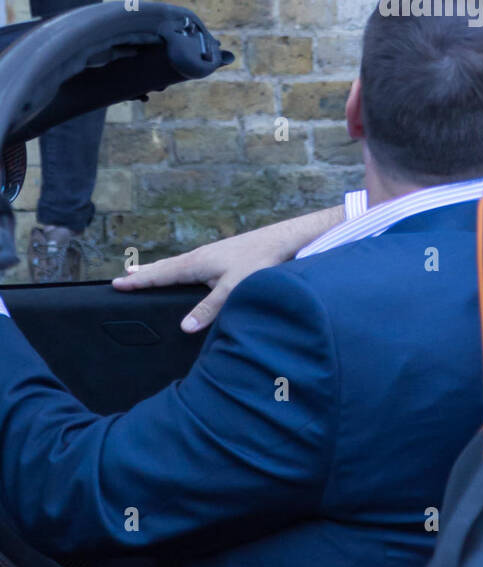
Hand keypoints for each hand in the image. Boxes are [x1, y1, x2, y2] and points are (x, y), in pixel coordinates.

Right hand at [112, 226, 304, 332]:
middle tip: (122, 278)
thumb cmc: (259, 261)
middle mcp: (199, 256)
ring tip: (143, 273)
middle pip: (164, 267)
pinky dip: (176, 269)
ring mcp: (210, 255)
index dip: (139, 282)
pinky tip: (182, 273)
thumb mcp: (234, 287)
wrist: (281, 239)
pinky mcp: (221, 257)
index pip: (160, 274)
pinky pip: (189, 265)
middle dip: (143, 274)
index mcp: (196, 263)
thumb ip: (210, 307)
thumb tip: (185, 327)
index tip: (116, 284)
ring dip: (158, 270)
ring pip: (177, 265)